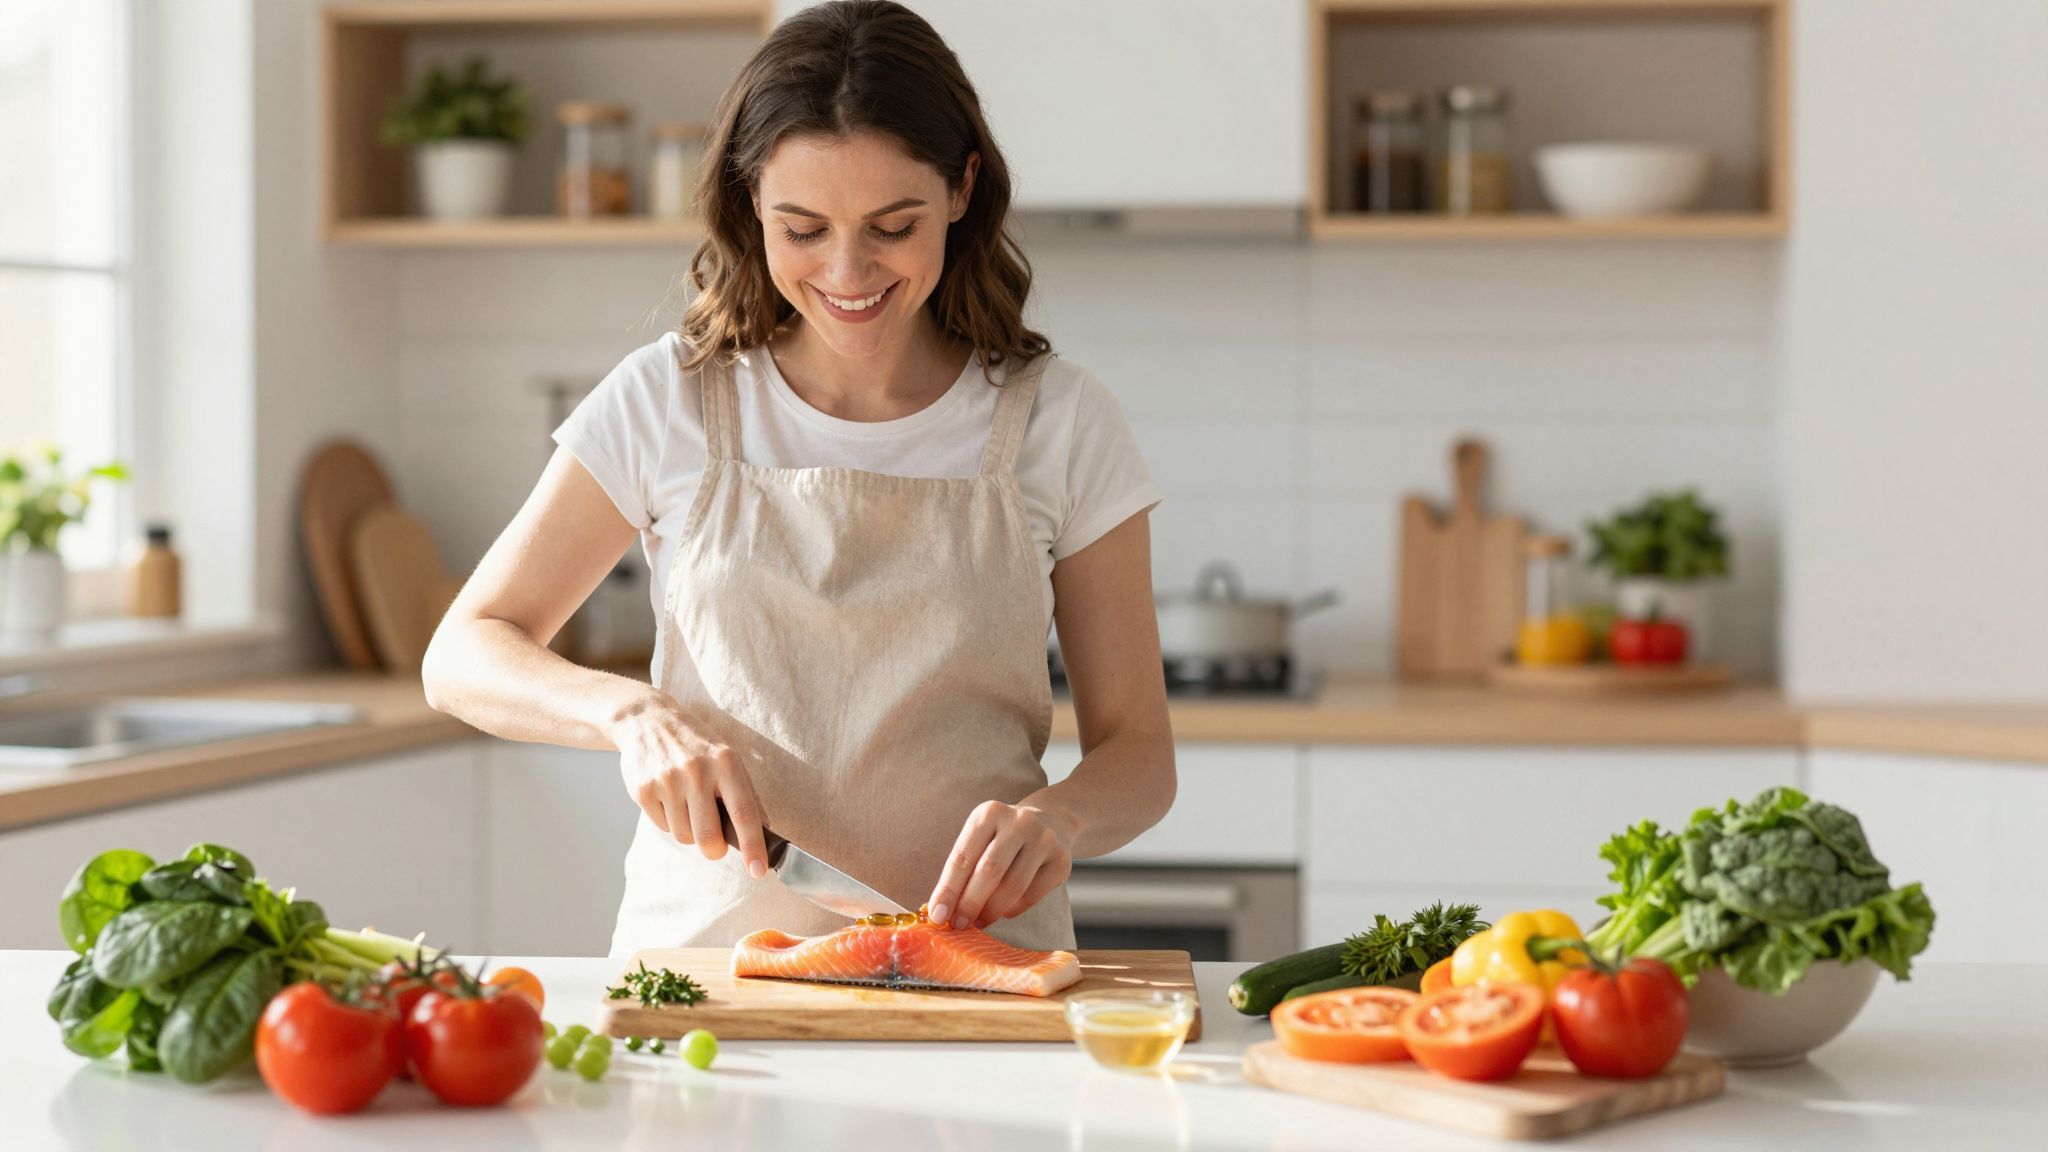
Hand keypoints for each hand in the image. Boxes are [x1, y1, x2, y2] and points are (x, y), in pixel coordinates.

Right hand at [610, 692, 769, 877]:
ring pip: (684, 836)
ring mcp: (667, 782)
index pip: (744, 813)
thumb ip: (742, 793)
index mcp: (726, 763)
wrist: (648, 720)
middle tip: (713, 843)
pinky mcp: (643, 790)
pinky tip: (668, 797)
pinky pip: (662, 827)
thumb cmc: (696, 745)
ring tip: (687, 803)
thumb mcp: (726, 758)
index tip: (758, 870)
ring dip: (689, 831)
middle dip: (713, 849)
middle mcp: (696, 772)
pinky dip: (668, 821)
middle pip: (708, 838)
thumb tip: (760, 834)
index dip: (753, 846)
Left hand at [927, 801, 1074, 930]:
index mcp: (989, 813)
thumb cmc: (1002, 839)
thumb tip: (942, 911)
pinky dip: (1013, 909)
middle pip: (989, 871)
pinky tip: (1003, 911)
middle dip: (970, 903)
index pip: (962, 857)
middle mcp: (1019, 822)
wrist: (1051, 822)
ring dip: (991, 911)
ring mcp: (1044, 840)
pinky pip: (1032, 895)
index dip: (948, 890)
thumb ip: (963, 870)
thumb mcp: (981, 840)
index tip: (937, 916)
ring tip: (979, 922)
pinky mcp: (1061, 861)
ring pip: (1013, 886)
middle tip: (958, 926)